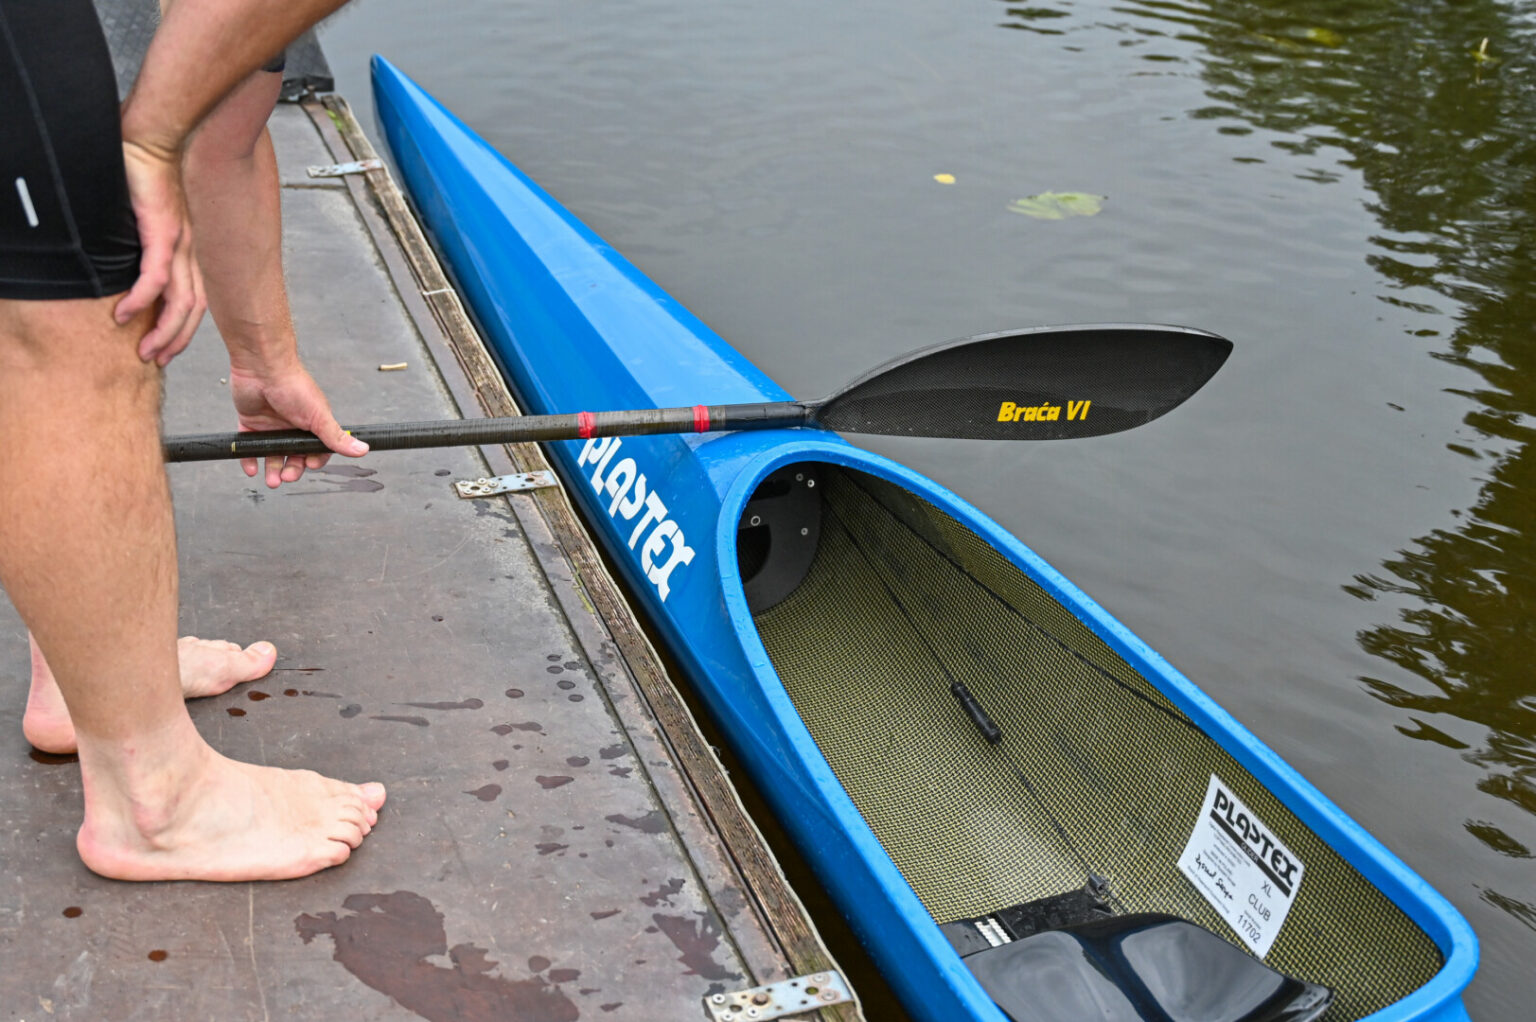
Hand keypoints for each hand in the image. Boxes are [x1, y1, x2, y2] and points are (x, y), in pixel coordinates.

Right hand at [114, 138, 205, 366]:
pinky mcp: (164, 230)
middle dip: (175, 340)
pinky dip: (141, 300)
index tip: (166, 347)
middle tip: (155, 359)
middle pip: (192, 309)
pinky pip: (155, 276)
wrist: (154, 138)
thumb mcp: (154, 215)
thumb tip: (134, 266)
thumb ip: (149, 242)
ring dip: (161, 330)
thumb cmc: (151, 172)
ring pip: (179, 301)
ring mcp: (181, 242)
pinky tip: (126, 314)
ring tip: (145, 350)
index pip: (196, 299)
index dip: (183, 328)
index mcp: (193, 248)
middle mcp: (193, 250)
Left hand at [229, 361, 368, 487]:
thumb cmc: (293, 386)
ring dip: (272, 469)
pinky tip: (252, 468)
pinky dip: (249, 459)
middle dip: (291, 470)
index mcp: (312, 424)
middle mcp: (292, 426)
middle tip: (285, 477)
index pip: (316, 449)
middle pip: (293, 456)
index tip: (308, 465)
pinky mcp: (251, 423)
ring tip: (271, 481)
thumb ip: (337, 437)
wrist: (262, 368)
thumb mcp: (319, 416)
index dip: (313, 460)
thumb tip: (363, 449)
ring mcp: (272, 426)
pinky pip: (249, 445)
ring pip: (272, 454)